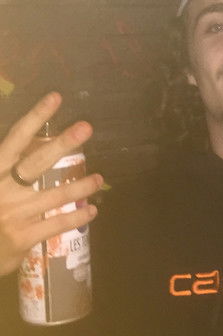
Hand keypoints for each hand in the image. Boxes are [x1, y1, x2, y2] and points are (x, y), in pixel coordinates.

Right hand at [0, 92, 101, 276]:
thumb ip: (5, 162)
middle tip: (86, 127)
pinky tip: (92, 210)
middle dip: (63, 143)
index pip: (15, 138)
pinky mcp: (23, 237)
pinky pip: (56, 224)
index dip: (35, 117)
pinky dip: (76, 217)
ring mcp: (15, 214)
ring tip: (99, 179)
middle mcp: (3, 189)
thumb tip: (22, 142)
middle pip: (37, 162)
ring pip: (55, 195)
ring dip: (80, 186)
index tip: (55, 98)